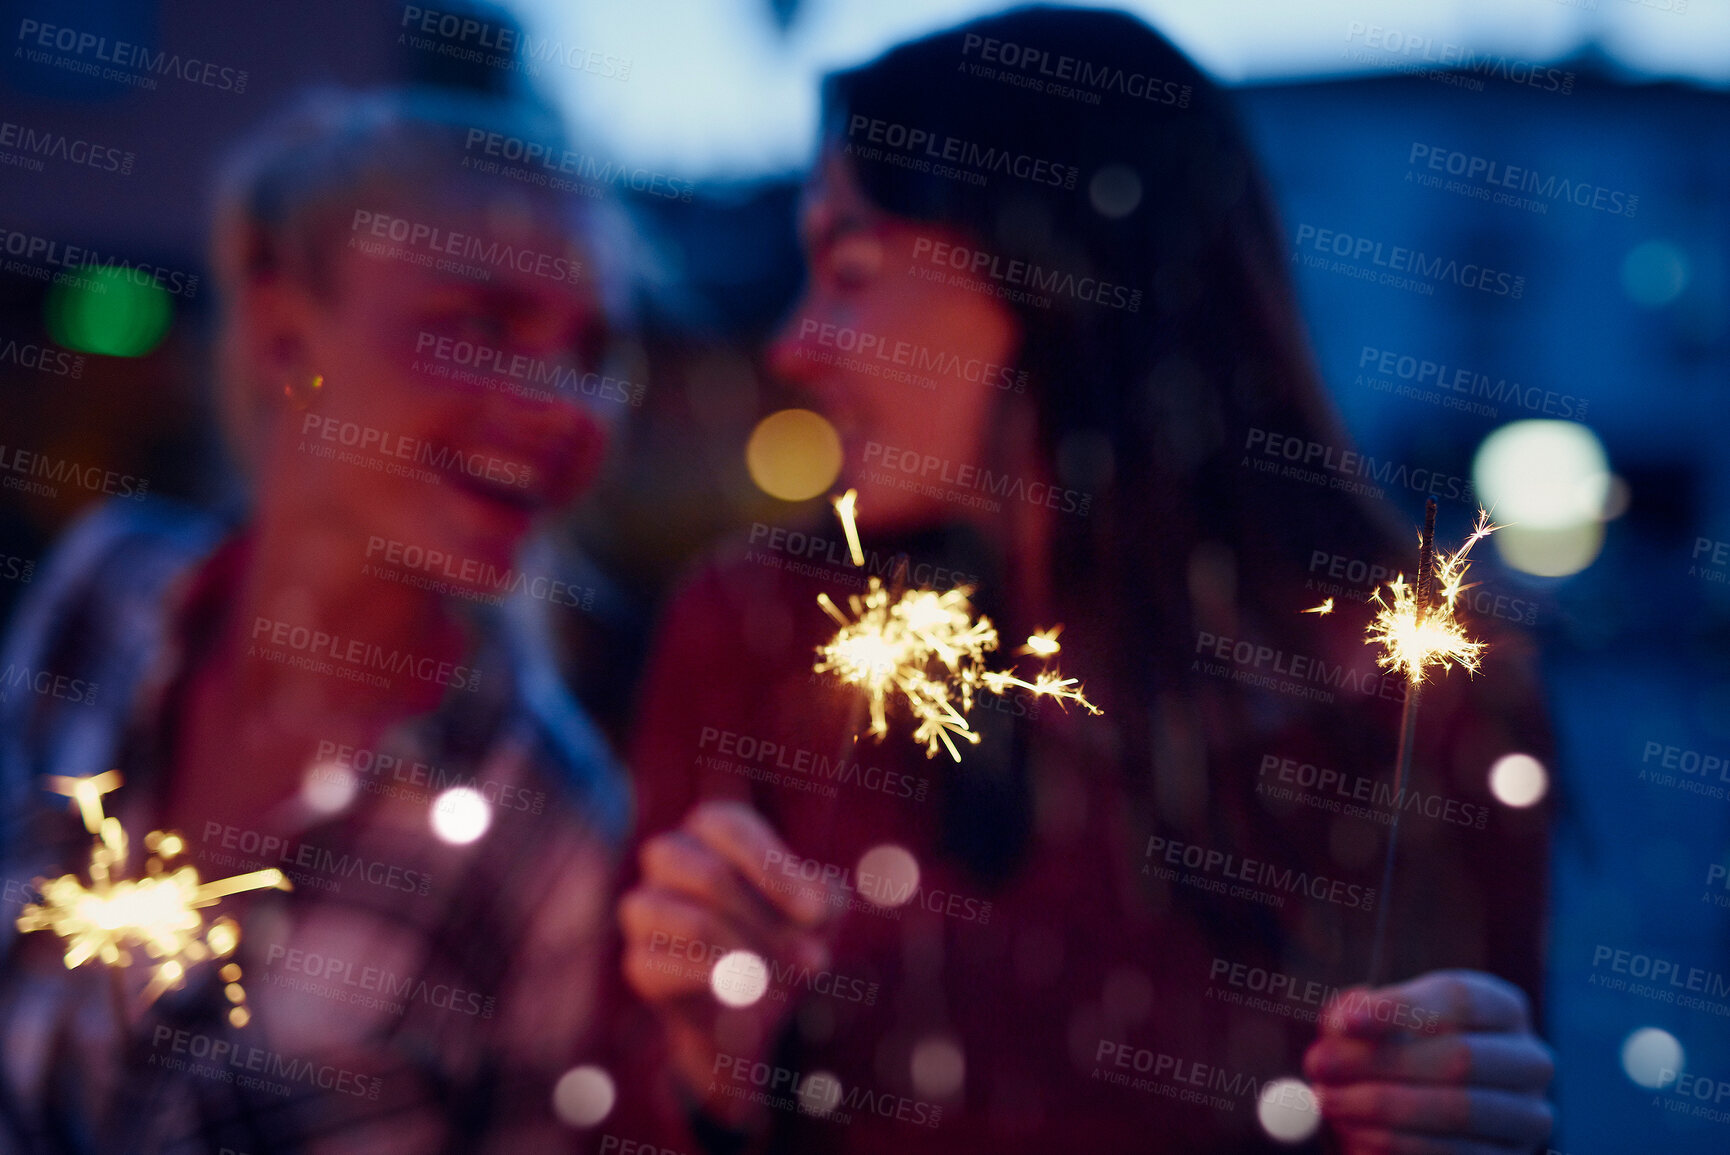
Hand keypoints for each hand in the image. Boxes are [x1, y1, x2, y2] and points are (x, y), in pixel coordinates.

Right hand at [619, 801, 833, 1120]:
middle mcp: (668, 856)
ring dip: (750, 957)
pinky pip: (668, 967)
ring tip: (781, 981)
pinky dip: (718, 986)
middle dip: (769, 925)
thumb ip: (824, 898)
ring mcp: (645, 907)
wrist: (750, 1003)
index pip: (729, 827)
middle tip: (813, 962)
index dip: (773, 868)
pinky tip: (750, 995)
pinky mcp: (639, 962)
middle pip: (711, 877)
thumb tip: (816, 906)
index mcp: (710, 828)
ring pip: (692, 923)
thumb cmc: (784, 933)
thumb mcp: (818, 911)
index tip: (814, 914)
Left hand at [1304, 969, 1554, 1153]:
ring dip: (1382, 1108)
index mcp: (1501, 1009)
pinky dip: (1396, 1147)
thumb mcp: (1374, 1026)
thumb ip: (1355, 1018)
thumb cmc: (1396, 1056)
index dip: (1399, 1008)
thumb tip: (1342, 1025)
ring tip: (1328, 1101)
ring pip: (1459, 1111)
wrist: (1424, 1118)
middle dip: (1381, 1063)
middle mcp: (1529, 1061)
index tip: (1345, 1022)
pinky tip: (1355, 1136)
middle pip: (1462, 1057)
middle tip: (1319, 1065)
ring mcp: (1528, 1118)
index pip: (1458, 998)